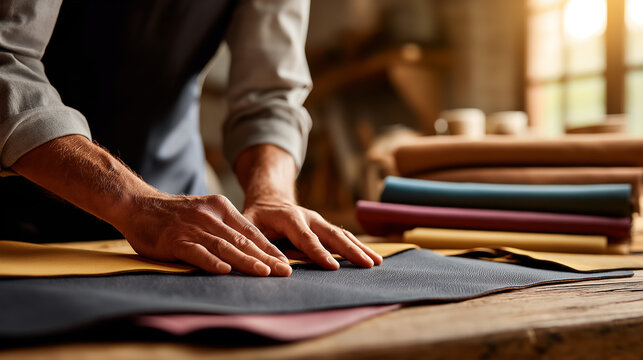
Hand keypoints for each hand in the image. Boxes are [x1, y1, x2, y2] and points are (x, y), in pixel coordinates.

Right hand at [12, 136, 291, 276]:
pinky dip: (211, 261)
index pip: (251, 231)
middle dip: (266, 257)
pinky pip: (196, 252)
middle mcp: (210, 216)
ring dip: (246, 261)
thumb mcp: (204, 212)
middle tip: (285, 271)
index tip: (285, 262)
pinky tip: (225, 270)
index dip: (269, 248)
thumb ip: (224, 226)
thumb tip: (249, 247)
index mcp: (221, 208)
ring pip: (225, 246)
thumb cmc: (173, 214)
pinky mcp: (175, 240)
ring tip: (264, 272)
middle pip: (243, 240)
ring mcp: (193, 228)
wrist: (137, 204)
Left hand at [243, 197, 382, 269]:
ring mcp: (320, 222)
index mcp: (290, 217)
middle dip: (351, 250)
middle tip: (368, 264)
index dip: (318, 252)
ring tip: (377, 263)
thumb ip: (257, 243)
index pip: (306, 238)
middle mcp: (309, 218)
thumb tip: (270, 265)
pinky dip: (358, 247)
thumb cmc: (255, 216)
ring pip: (343, 235)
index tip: (332, 266)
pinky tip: (371, 259)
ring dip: (360, 249)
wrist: (269, 199)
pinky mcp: (325, 228)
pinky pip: (343, 238)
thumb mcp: (248, 225)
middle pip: (333, 235)